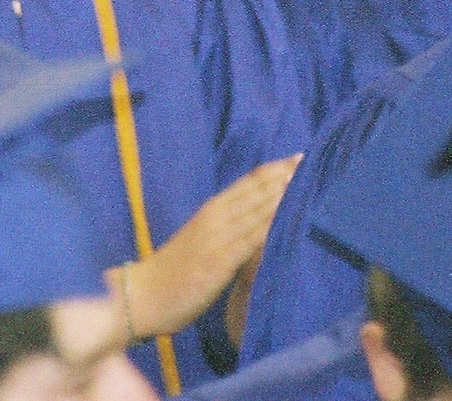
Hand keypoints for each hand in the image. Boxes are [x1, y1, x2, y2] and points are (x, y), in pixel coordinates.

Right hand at [110, 154, 301, 341]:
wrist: (144, 294)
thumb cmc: (172, 269)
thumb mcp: (200, 238)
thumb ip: (224, 226)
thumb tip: (251, 216)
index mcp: (211, 209)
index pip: (248, 182)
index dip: (273, 169)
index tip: (297, 157)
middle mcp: (215, 217)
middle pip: (255, 190)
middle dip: (282, 175)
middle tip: (306, 160)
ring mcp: (218, 239)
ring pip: (255, 210)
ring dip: (280, 195)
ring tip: (303, 179)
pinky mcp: (220, 262)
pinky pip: (249, 241)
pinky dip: (269, 226)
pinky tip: (286, 217)